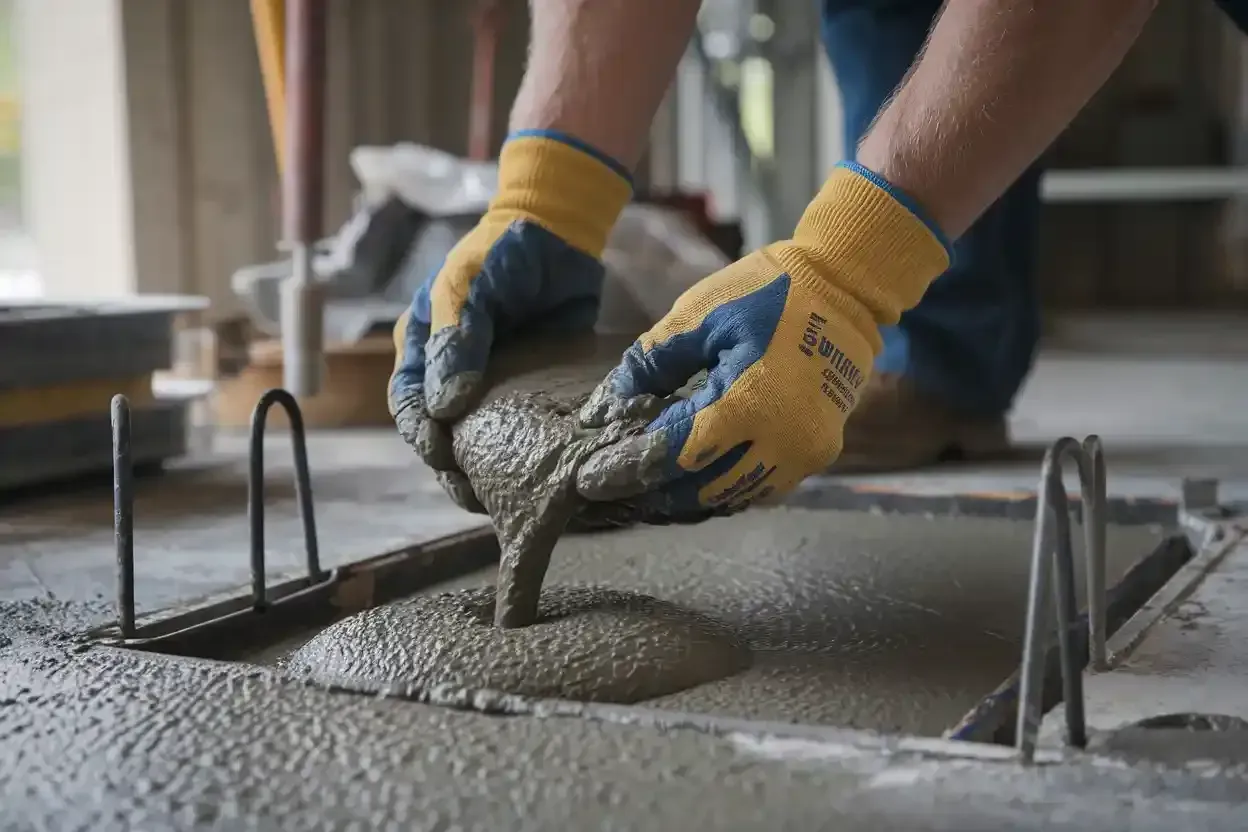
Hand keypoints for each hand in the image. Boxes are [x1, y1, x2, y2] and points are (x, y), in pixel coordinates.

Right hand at [389, 132, 631, 512]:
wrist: (559, 231)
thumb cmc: (500, 252)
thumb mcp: (466, 287)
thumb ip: (458, 341)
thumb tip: (445, 409)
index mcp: (422, 352)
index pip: (410, 407)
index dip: (422, 437)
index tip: (445, 457)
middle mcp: (451, 377)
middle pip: (443, 437)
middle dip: (456, 470)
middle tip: (480, 495)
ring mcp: (493, 389)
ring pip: (484, 444)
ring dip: (493, 472)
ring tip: (512, 498)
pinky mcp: (533, 393)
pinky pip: (527, 433)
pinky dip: (532, 456)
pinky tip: (549, 476)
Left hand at [574, 162, 951, 521]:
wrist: (847, 289)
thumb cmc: (769, 291)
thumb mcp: (699, 315)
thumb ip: (652, 361)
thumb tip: (610, 403)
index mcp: (750, 403)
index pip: (674, 454)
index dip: (630, 468)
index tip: (591, 479)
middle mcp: (782, 441)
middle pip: (701, 489)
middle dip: (653, 490)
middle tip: (613, 486)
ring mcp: (805, 454)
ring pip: (732, 496)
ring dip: (687, 495)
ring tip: (646, 486)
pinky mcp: (817, 454)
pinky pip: (762, 487)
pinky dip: (725, 486)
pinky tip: (693, 477)